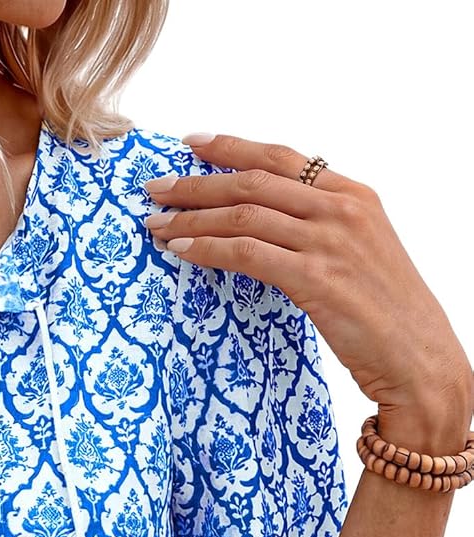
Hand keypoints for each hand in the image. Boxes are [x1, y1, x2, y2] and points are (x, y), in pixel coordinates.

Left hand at [143, 133, 472, 436]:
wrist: (417, 357)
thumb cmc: (386, 315)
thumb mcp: (360, 254)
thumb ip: (321, 230)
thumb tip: (272, 226)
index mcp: (354, 195)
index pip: (282, 158)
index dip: (232, 147)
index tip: (192, 143)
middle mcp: (342, 209)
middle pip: (254, 181)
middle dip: (197, 181)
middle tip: (156, 186)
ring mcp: (329, 241)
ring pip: (244, 214)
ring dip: (192, 217)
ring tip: (156, 223)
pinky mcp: (316, 278)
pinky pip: (247, 254)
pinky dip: (208, 249)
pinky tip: (181, 251)